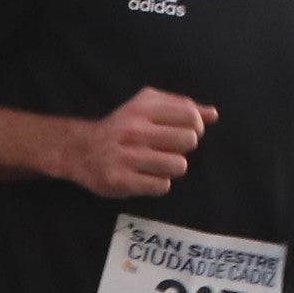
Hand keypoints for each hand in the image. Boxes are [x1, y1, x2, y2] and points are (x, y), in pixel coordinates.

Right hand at [54, 88, 209, 201]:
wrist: (80, 150)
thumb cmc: (121, 127)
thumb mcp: (146, 107)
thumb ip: (181, 107)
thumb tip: (213, 115)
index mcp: (142, 108)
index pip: (190, 116)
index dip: (196, 126)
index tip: (186, 131)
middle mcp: (133, 130)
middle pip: (188, 141)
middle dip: (184, 148)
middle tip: (169, 149)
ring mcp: (126, 156)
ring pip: (179, 166)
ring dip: (173, 167)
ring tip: (158, 164)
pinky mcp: (120, 180)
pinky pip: (162, 185)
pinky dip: (158, 183)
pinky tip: (146, 176)